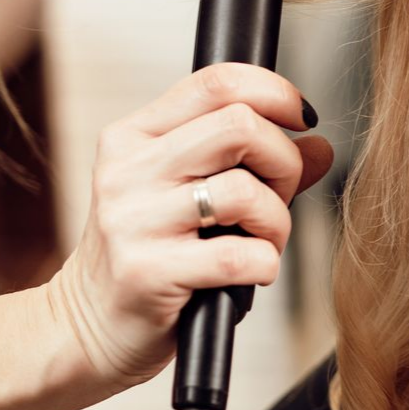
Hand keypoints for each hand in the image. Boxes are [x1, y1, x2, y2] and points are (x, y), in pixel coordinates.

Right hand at [47, 62, 333, 394]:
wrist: (88, 327)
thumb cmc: (149, 257)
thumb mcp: (191, 198)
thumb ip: (255, 166)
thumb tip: (320, 145)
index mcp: (134, 136)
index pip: (216, 82)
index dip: (275, 93)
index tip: (302, 121)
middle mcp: (129, 169)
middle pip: (240, 126)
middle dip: (284, 163)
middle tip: (278, 197)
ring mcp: (134, 220)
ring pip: (244, 191)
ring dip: (276, 222)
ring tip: (264, 243)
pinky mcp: (147, 272)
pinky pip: (240, 255)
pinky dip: (265, 264)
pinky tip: (252, 274)